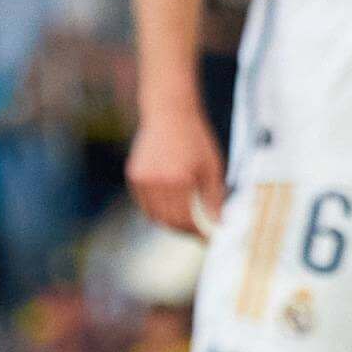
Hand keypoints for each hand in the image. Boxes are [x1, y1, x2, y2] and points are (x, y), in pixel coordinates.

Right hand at [127, 107, 224, 235]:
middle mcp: (155, 181)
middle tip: (199, 233)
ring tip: (188, 222)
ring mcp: (141, 179)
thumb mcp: (212, 168)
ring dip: (170, 223)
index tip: (208, 238)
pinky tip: (173, 207)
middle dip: (184, 231)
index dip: (197, 232)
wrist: (169, 114)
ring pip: (153, 215)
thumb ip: (214, 198)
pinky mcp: (133, 175)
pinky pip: (145, 203)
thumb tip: (218, 222)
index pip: (185, 219)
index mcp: (178, 180)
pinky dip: (158, 210)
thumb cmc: (195, 139)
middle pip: (167, 221)